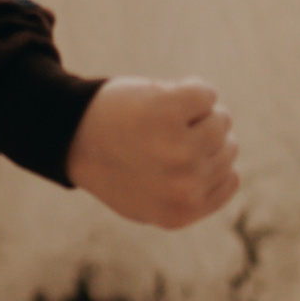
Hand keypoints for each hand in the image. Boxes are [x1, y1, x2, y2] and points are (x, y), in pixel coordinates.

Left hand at [65, 76, 239, 229]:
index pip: (230, 177)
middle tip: (161, 135)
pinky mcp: (170, 111)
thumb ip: (189, 198)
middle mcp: (185, 186)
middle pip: (228, 146)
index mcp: (183, 212)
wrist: (69, 134)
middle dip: (201, 134)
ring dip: (195, 112)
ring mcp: (179, 149)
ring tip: (159, 118)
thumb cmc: (113, 162)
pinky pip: (205, 93)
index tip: (176, 153)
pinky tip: (161, 95)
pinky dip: (188, 88)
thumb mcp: (150, 200)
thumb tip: (230, 174)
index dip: (206, 159)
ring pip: (221, 118)